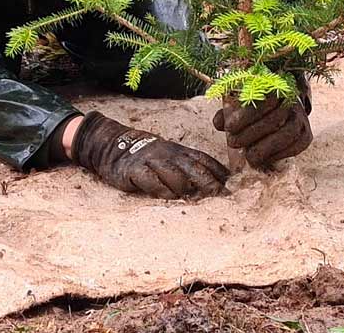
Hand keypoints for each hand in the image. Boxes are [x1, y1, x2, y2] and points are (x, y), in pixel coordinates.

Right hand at [71, 111, 228, 199]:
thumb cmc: (147, 154)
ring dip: (187, 187)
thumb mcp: (169, 154)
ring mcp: (151, 162)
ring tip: (197, 199)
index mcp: (178, 151)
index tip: (232, 183)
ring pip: (174, 173)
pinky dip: (160, 189)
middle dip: (208, 181)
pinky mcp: (134, 171)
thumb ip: (188, 164)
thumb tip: (216, 179)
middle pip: (193, 168)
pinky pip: (150, 180)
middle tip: (221, 194)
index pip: (203, 159)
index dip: (218, 170)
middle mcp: (168, 155)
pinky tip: (168, 197)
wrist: (111, 144)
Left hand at [212, 77, 311, 168]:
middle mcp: (291, 101)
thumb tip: (219, 123)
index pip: (262, 100)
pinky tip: (264, 159)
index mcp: (275, 87)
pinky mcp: (306, 135)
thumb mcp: (239, 105)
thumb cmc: (254, 108)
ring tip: (248, 156)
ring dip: (265, 148)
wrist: (281, 109)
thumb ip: (227, 112)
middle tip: (233, 143)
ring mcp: (301, 118)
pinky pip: (297, 146)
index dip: (245, 115)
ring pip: (287, 134)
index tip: (229, 127)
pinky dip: (280, 154)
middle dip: (251, 133)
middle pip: (274, 119)